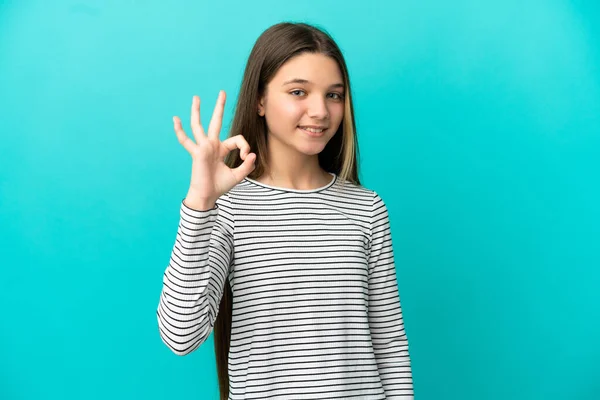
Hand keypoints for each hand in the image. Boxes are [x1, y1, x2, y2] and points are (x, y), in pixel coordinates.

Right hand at [173, 91, 255, 207]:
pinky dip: (180, 130)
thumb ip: (247, 165)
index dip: (245, 146)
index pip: (237, 139)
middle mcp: (212, 145)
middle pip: (216, 121)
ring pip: (199, 126)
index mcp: (222, 149)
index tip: (246, 157)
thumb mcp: (238, 175)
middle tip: (222, 92)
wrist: (207, 196)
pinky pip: (185, 140)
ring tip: (196, 97)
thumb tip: (253, 154)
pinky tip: (175, 119)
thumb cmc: (220, 186)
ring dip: (197, 111)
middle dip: (220, 107)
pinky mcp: (197, 153)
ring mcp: (203, 147)